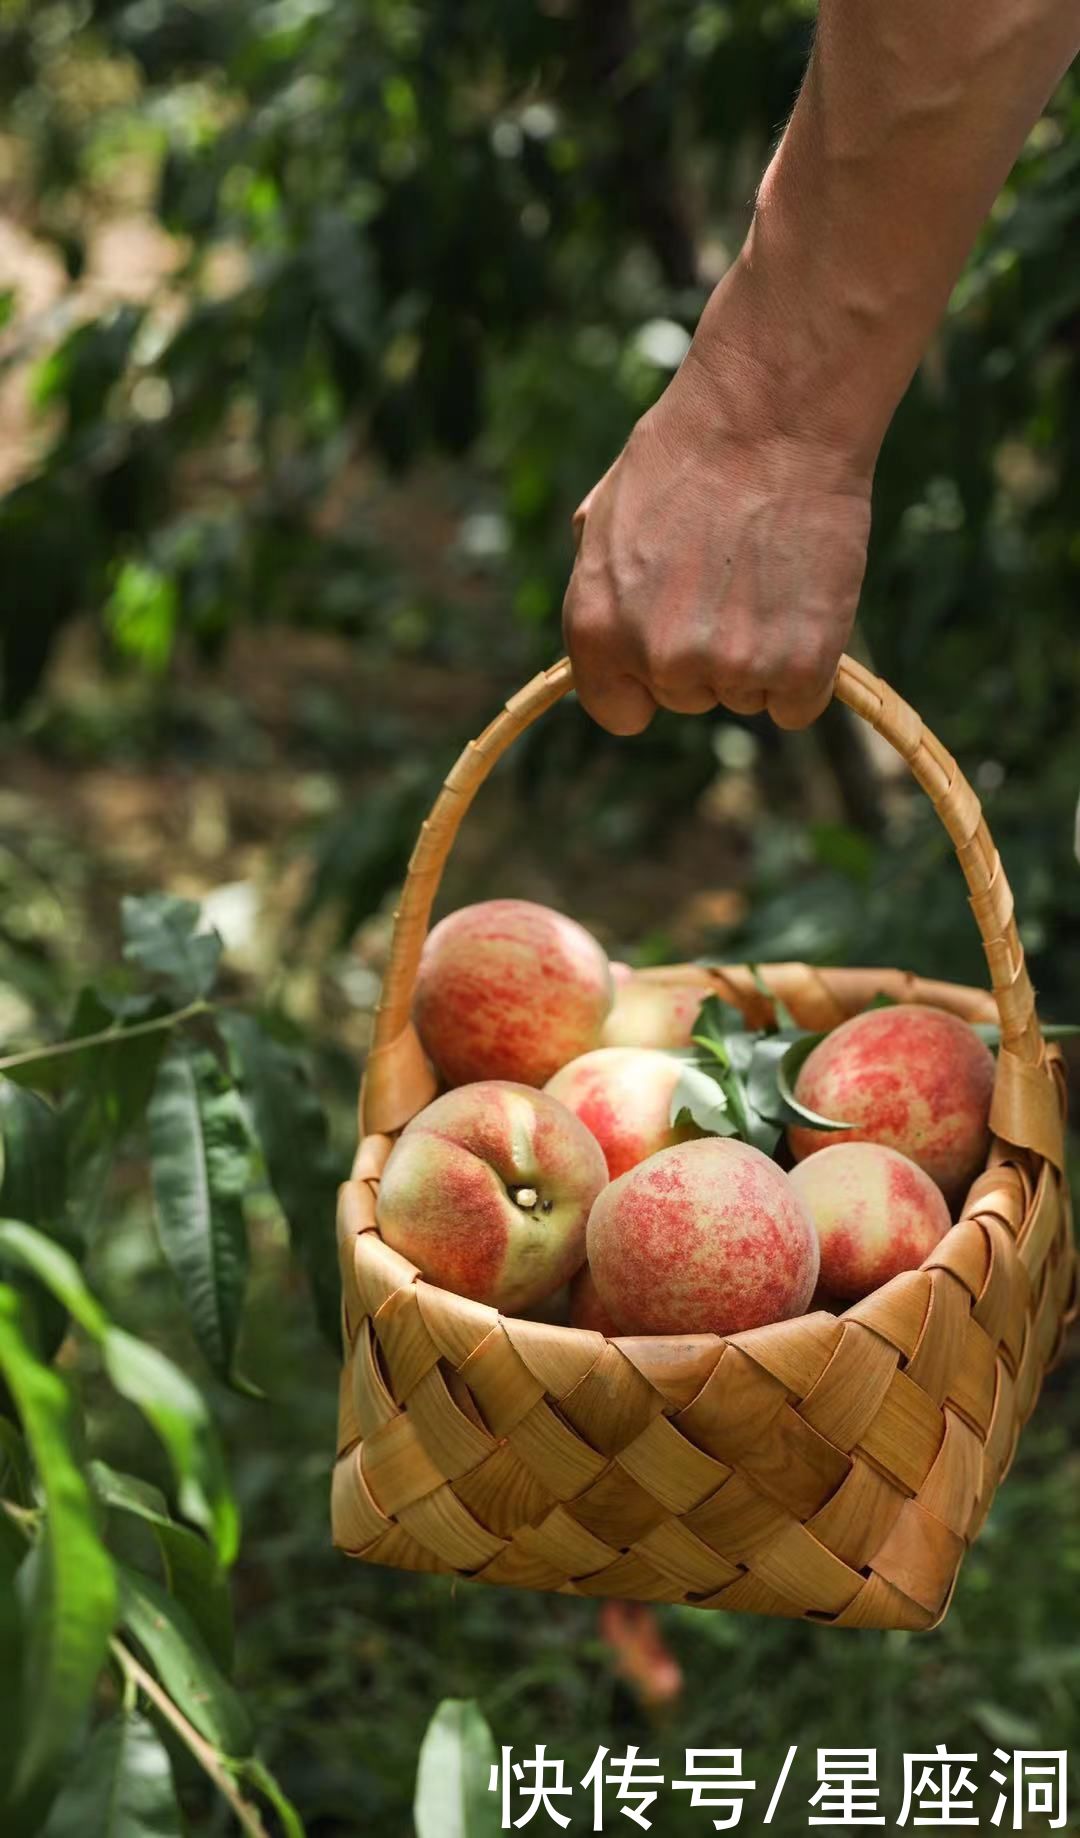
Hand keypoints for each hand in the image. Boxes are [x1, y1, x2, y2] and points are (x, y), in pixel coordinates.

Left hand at [562, 263, 875, 733]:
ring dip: (761, 656)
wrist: (772, 414)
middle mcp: (658, 660)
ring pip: (746, 696)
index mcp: (597, 630)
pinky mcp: (800, 666)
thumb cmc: (688, 452)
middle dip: (707, 655)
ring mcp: (731, 668)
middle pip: (688, 698)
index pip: (619, 712)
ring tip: (769, 575)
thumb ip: (603, 590)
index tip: (672, 653)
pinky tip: (805, 603)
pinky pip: (798, 705)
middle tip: (733, 580)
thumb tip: (609, 634)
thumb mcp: (607, 517)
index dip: (646, 684)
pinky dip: (809, 669)